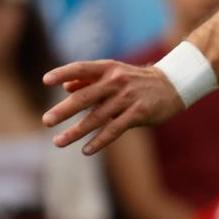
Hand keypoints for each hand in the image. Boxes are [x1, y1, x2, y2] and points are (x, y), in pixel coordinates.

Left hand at [42, 59, 184, 154]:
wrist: (173, 85)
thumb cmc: (138, 80)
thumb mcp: (115, 73)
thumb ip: (90, 79)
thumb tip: (65, 87)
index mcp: (109, 68)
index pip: (81, 68)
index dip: (63, 72)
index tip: (45, 80)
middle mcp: (117, 81)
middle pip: (86, 96)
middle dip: (64, 110)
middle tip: (46, 120)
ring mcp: (128, 98)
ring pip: (97, 117)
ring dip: (76, 131)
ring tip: (58, 142)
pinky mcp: (139, 113)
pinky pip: (115, 129)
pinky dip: (100, 141)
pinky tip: (86, 150)